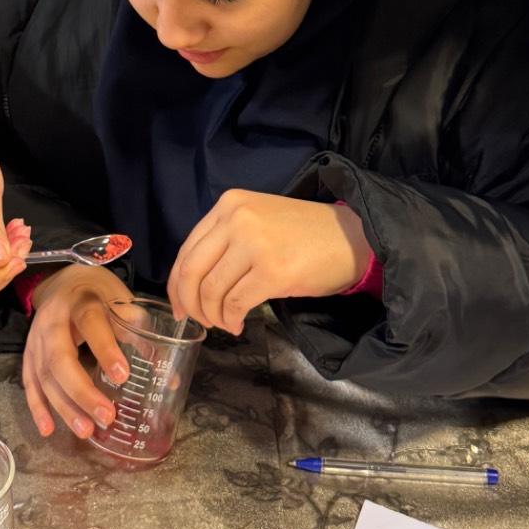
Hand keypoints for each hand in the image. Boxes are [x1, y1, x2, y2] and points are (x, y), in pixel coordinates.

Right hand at [21, 263, 133, 438]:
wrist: (65, 281)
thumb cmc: (100, 293)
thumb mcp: (121, 302)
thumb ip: (140, 334)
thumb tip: (168, 378)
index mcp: (82, 302)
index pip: (92, 324)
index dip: (106, 350)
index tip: (123, 376)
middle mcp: (54, 320)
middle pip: (61, 358)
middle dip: (82, 391)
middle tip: (107, 416)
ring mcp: (36, 338)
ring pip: (45, 376)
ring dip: (64, 407)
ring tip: (86, 431)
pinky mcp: (29, 353)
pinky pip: (30, 383)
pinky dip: (37, 407)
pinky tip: (48, 429)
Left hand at [168, 190, 372, 335]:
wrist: (352, 236)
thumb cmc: (304, 234)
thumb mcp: (257, 221)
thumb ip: (225, 239)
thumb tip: (193, 281)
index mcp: (229, 204)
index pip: (187, 249)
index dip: (176, 284)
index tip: (179, 305)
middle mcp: (237, 219)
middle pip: (192, 271)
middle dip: (189, 303)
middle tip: (198, 321)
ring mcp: (255, 244)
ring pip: (212, 291)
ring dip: (214, 316)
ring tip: (226, 322)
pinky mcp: (273, 271)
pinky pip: (236, 304)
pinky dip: (232, 320)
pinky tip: (239, 324)